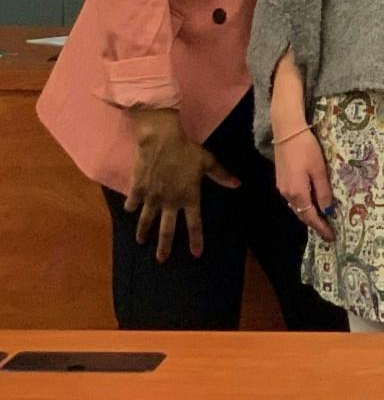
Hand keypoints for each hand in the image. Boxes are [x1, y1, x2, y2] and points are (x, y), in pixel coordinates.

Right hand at [126, 109, 240, 261]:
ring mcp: (152, 197)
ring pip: (146, 220)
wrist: (161, 140)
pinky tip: (130, 211)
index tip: (196, 254)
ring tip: (140, 241)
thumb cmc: (187, 150)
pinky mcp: (138, 189)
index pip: (194, 224)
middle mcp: (169, 202)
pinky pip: (132, 202)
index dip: (196, 239)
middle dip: (164, 246)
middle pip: (166, 230)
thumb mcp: (208, 162)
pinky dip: (131, 207)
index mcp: (188, 197)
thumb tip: (238, 184)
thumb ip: (222, 175)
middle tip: (161, 260)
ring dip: (143, 231)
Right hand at [272, 124, 335, 241]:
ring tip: (323, 220)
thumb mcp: (319, 170)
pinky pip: (294, 199)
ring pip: (297, 207)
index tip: (331, 237)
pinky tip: (312, 203)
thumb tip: (327, 210)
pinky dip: (304, 205)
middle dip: (315, 224)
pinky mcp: (282, 180)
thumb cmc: (306, 149)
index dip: (321, 228)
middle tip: (328, 232)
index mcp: (297, 193)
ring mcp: (282, 187)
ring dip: (309, 215)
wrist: (287, 132)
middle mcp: (287, 194)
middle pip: (302, 214)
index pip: (310, 217)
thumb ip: (323, 191)